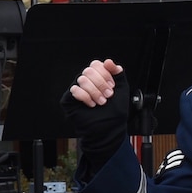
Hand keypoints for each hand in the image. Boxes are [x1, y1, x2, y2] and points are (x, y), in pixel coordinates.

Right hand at [60, 60, 130, 176]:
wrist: (108, 130)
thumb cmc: (114, 113)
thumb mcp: (122, 90)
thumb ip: (118, 73)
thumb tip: (109, 62)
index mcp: (98, 78)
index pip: (96, 65)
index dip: (106, 74)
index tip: (112, 86)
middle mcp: (87, 83)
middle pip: (89, 70)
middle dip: (101, 84)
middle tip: (108, 96)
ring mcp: (78, 90)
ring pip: (82, 79)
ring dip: (95, 92)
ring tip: (100, 102)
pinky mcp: (69, 99)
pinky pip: (74, 90)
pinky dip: (85, 98)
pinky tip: (91, 105)